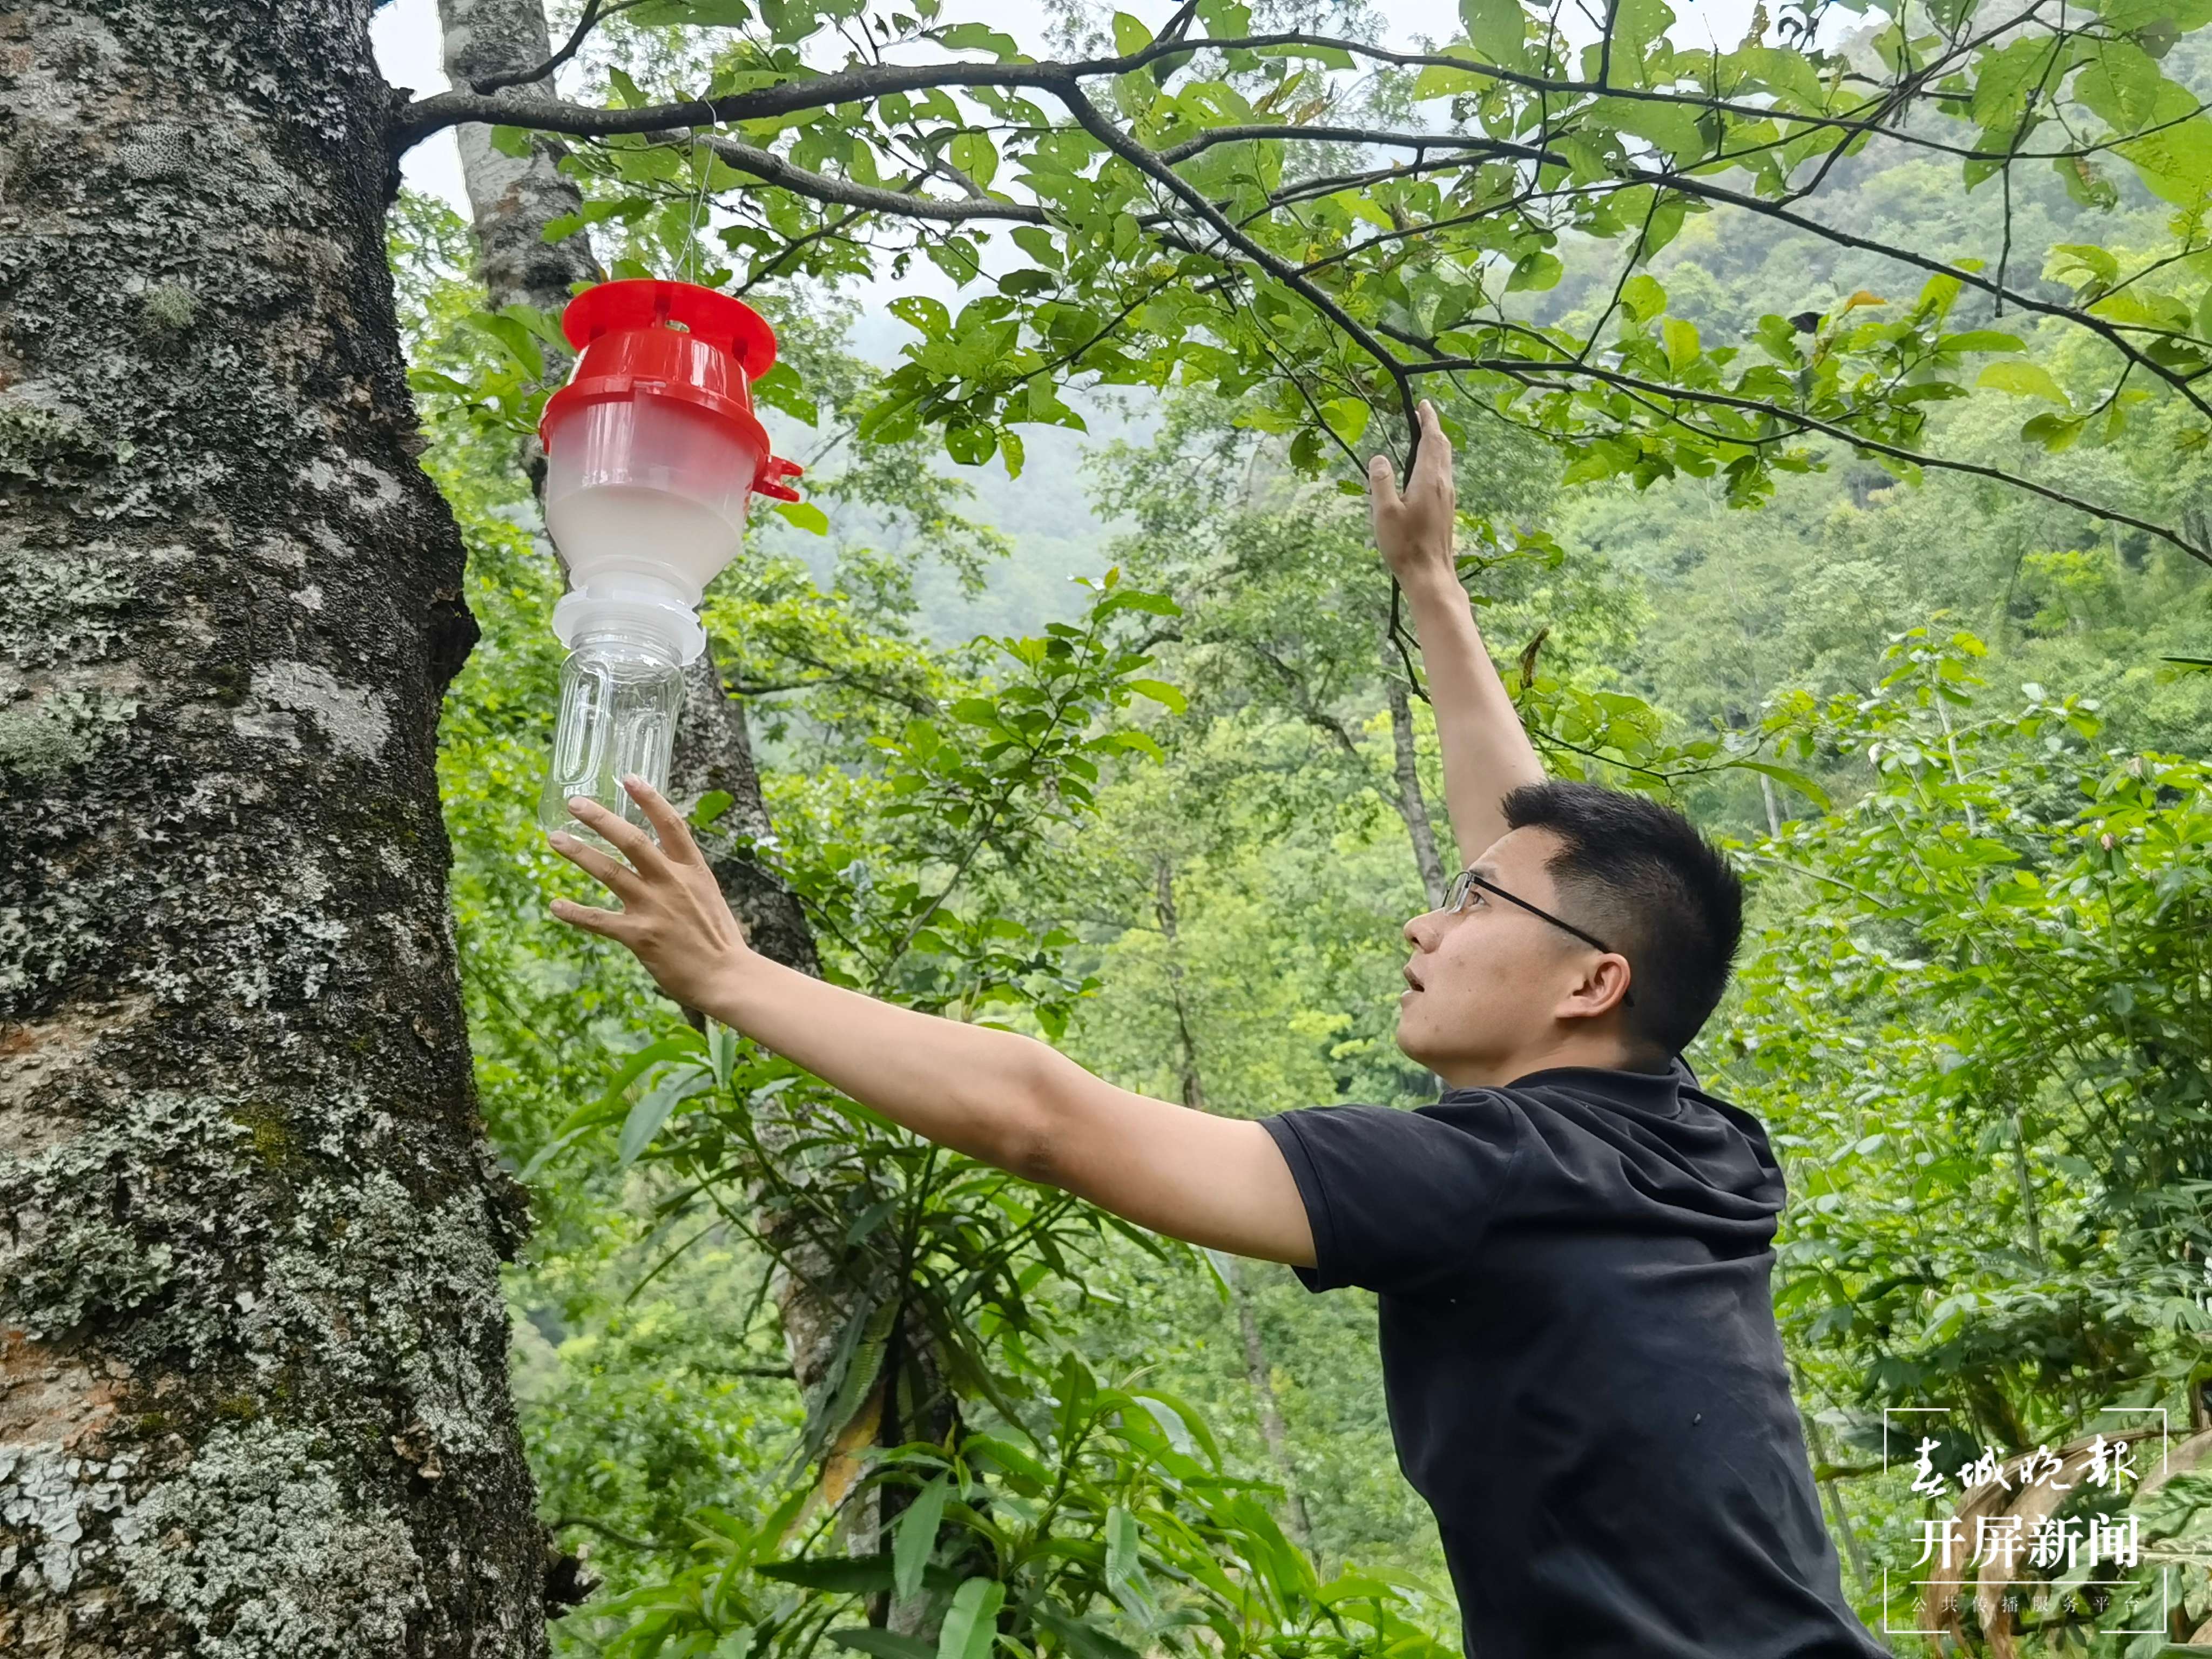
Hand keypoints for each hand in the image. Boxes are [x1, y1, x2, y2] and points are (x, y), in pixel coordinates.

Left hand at [546, 777, 753, 1011]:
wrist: (728, 977)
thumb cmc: (719, 939)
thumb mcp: (707, 896)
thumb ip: (684, 877)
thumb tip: (662, 860)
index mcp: (693, 870)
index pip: (671, 824)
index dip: (649, 798)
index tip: (629, 778)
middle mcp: (672, 882)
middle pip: (632, 840)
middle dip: (601, 819)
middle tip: (576, 803)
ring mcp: (655, 908)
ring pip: (610, 871)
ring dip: (579, 853)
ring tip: (555, 839)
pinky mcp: (640, 936)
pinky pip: (600, 920)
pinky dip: (575, 912)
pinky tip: (555, 905)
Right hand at [1368, 400, 1457, 590]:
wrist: (1430, 575)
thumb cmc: (1405, 546)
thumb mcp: (1383, 513)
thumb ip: (1380, 481)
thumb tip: (1378, 458)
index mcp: (1428, 479)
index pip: (1431, 440)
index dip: (1427, 420)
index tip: (1423, 404)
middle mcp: (1443, 484)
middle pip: (1443, 447)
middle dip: (1434, 428)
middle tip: (1424, 414)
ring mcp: (1448, 497)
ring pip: (1446, 461)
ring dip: (1437, 445)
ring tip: (1426, 436)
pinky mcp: (1447, 510)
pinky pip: (1444, 475)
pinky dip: (1437, 461)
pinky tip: (1428, 471)